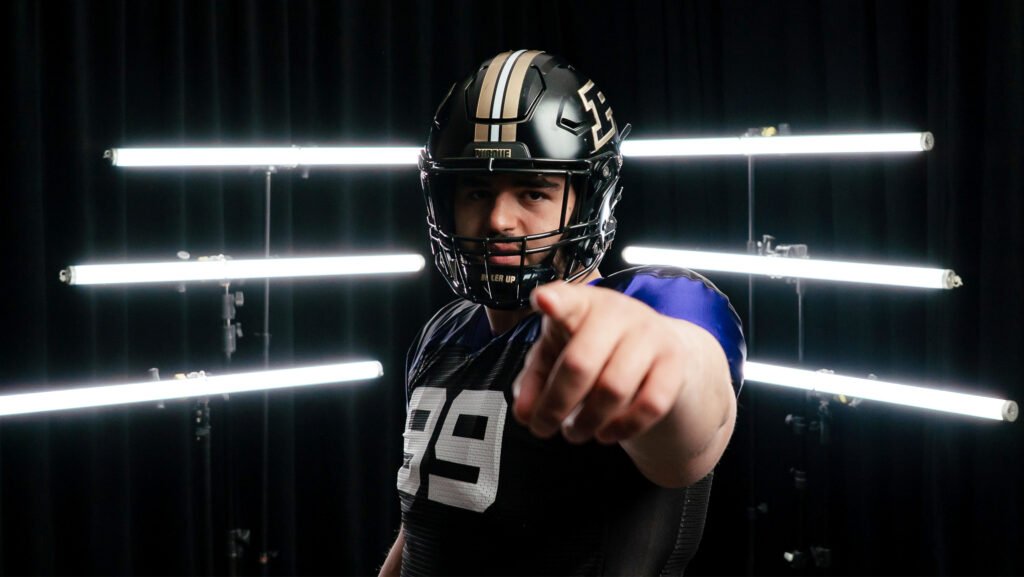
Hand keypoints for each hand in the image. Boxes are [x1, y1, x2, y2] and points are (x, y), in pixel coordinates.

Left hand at [512, 281, 689, 444]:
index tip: (543, 301)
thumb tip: (524, 414)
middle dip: (556, 404)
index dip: (554, 302)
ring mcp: (650, 334)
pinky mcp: (675, 362)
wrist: (655, 350)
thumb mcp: (555, 357)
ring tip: (574, 432)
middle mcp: (617, 311)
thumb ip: (533, 382)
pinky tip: (606, 433)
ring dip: (586, 422)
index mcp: (581, 303)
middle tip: (543, 428)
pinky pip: (650, 404)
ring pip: (613, 389)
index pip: (568, 299)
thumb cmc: (592, 349)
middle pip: (580, 363)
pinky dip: (622, 428)